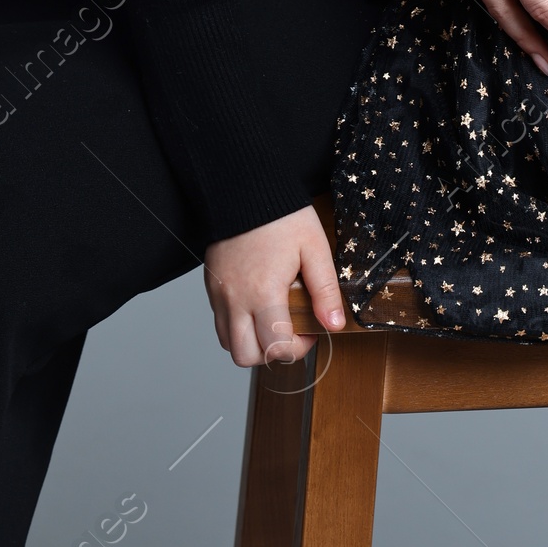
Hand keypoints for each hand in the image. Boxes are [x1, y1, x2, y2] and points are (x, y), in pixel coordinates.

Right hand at [204, 204, 344, 366]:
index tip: (311, 330)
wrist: (245, 190)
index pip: (276, 348)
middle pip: (246, 356)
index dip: (299, 348)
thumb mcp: (313, 248)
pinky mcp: (212, 287)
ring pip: (229, 345)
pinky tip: (257, 309)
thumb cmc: (282, 216)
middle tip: (291, 332)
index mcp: (263, 293)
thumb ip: (325, 290)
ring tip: (274, 322)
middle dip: (272, 354)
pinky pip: (220, 324)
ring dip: (252, 344)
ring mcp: (220, 295)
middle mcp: (236, 300)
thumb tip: (334, 325)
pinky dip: (237, 328)